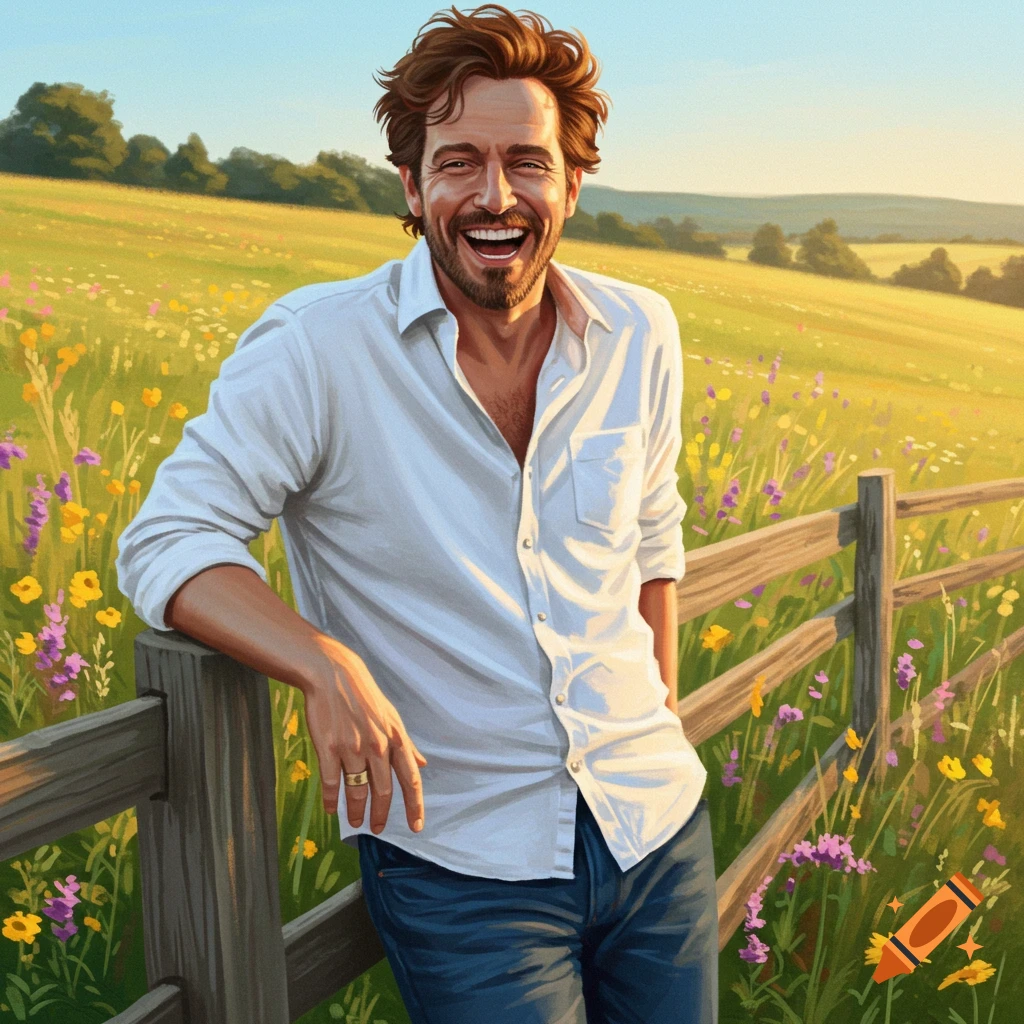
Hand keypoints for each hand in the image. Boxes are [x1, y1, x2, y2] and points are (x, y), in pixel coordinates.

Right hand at [298, 635, 426, 833]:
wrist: (334, 675)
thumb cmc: (364, 696)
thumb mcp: (392, 718)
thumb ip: (407, 745)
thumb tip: (423, 763)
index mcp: (396, 739)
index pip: (411, 779)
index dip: (415, 805)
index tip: (416, 827)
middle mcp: (377, 746)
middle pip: (384, 790)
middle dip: (381, 814)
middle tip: (378, 829)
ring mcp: (353, 747)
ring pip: (357, 790)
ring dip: (356, 811)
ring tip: (354, 822)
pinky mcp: (329, 747)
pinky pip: (331, 782)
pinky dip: (332, 799)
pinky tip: (331, 809)